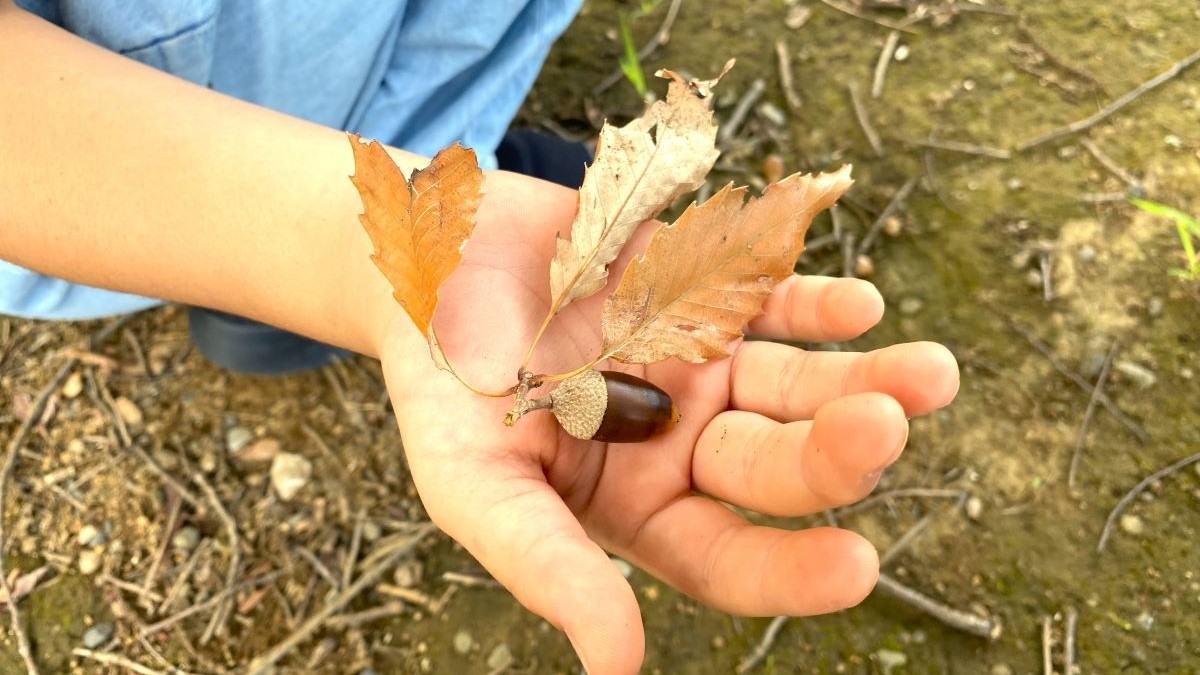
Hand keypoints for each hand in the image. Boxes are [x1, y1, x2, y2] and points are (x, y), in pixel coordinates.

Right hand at [376, 172, 959, 674]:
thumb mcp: (475, 482)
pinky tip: (861, 308)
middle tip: (883, 429)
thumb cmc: (444, 385)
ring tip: (930, 376)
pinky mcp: (713, 289)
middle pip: (777, 464)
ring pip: (802, 384)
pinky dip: (821, 302)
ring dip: (868, 380)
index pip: (729, 557)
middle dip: (834, 456)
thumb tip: (618, 668)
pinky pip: (781, 298)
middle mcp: (689, 442)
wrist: (435, 264)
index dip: (791, 571)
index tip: (857, 570)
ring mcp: (708, 363)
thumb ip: (546, 564)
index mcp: (640, 506)